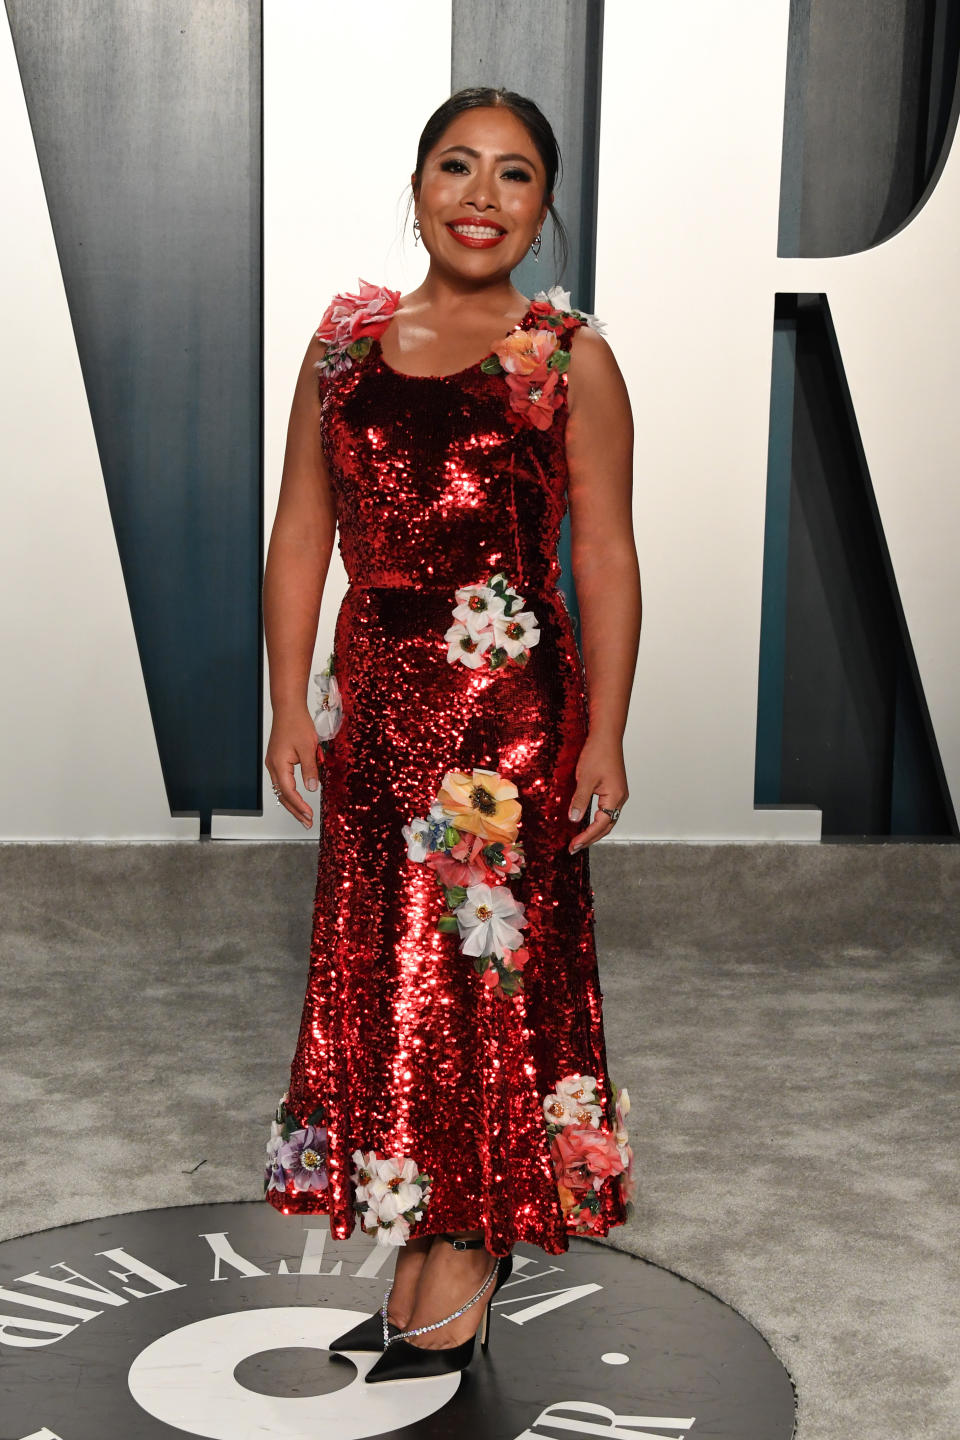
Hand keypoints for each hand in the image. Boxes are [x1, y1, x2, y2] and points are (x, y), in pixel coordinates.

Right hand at [266, 708, 321, 828]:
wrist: (288, 709)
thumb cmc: (297, 724)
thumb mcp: (308, 748)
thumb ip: (310, 770)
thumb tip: (312, 789)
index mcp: (279, 765)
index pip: (289, 792)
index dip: (300, 806)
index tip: (310, 816)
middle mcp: (273, 767)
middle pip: (283, 795)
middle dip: (295, 810)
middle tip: (307, 823)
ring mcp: (273, 764)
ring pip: (282, 790)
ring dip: (293, 803)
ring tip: (304, 815)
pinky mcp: (277, 760)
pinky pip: (282, 782)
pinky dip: (290, 792)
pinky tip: (297, 798)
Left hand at [567, 731, 627, 852]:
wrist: (606, 735)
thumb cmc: (597, 753)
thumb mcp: (585, 778)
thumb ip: (580, 800)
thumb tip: (574, 819)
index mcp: (615, 797)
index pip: (600, 824)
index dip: (586, 837)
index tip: (573, 846)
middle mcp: (620, 798)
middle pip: (606, 826)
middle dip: (590, 838)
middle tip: (574, 848)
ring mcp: (618, 793)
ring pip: (607, 819)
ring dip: (594, 831)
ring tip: (580, 840)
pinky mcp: (613, 789)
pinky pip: (606, 810)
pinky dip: (596, 820)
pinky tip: (586, 822)